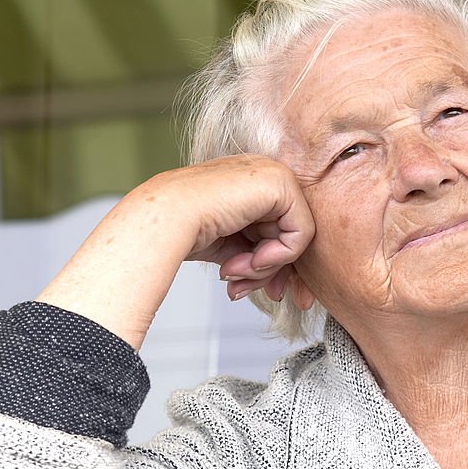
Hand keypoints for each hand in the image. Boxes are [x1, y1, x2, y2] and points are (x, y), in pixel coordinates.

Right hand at [36, 154, 314, 348]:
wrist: (166, 220)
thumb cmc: (186, 232)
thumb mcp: (233, 249)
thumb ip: (258, 257)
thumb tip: (279, 285)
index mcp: (253, 187)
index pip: (283, 230)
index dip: (277, 266)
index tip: (269, 293)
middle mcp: (266, 176)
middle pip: (292, 235)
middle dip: (275, 272)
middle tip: (255, 291)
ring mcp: (275, 175)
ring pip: (297, 237)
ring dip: (268, 267)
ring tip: (237, 271)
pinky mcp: (280, 184)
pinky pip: (301, 232)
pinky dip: (279, 256)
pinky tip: (250, 260)